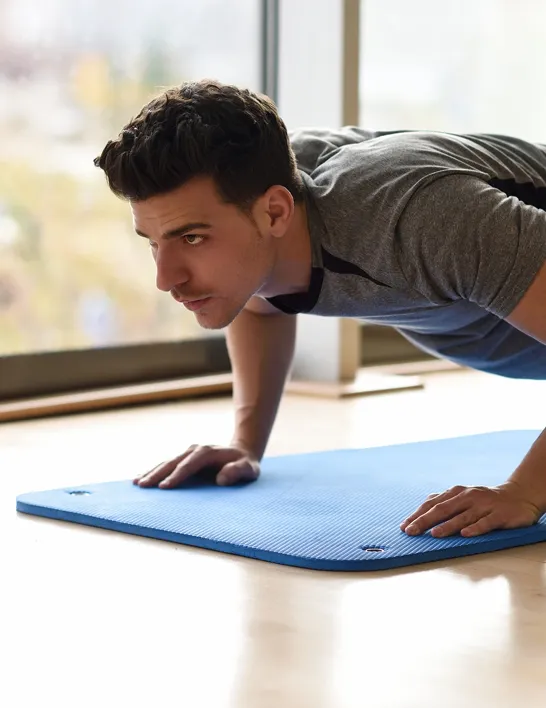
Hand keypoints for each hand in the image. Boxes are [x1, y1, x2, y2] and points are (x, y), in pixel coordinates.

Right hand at [133, 444, 259, 488]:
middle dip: (158, 474)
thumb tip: (222, 478)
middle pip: (173, 462)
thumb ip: (238, 471)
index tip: (165, 487)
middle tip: (143, 485)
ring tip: (136, 483)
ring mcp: (188, 453)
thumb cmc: (246, 464)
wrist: (241, 453)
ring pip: (166, 462)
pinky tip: (141, 479)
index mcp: (208, 452)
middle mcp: (195, 450)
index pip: (189, 464)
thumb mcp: (249, 468)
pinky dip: (154, 471)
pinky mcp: (184, 459)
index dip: (177, 475)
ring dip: (151, 472)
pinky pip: (167, 465)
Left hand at [400, 481, 541, 537]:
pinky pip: (485, 522)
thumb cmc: (484, 500)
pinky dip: (475, 528)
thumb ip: (444, 502)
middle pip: (442, 509)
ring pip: (462, 516)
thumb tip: (421, 511)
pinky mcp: (499, 515)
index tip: (404, 526)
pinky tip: (465, 534)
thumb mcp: (462, 497)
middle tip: (411, 531)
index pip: (432, 504)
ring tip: (434, 534)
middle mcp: (467, 497)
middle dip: (425, 521)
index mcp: (456, 493)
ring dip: (447, 526)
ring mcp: (483, 505)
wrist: (518, 496)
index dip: (417, 515)